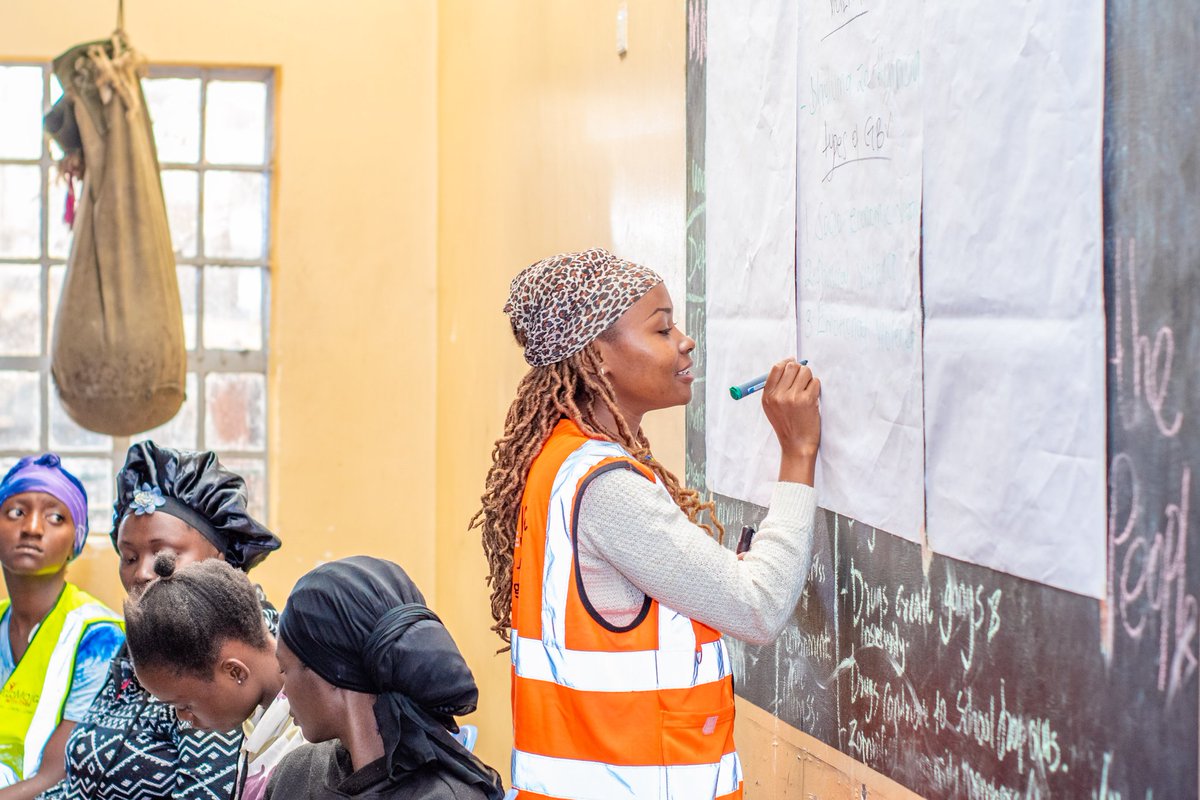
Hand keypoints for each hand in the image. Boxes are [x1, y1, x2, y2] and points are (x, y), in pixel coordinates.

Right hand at [761, 358, 820, 484]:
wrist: (797, 445)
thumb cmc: (787, 425)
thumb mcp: (772, 408)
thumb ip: (776, 388)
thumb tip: (788, 364)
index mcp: (767, 396)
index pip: (776, 368)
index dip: (787, 362)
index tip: (793, 362)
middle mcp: (778, 396)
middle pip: (791, 367)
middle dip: (800, 370)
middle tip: (803, 379)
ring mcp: (792, 397)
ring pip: (805, 372)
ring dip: (809, 379)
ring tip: (808, 391)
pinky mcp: (806, 400)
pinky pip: (815, 382)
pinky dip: (816, 388)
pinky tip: (812, 399)